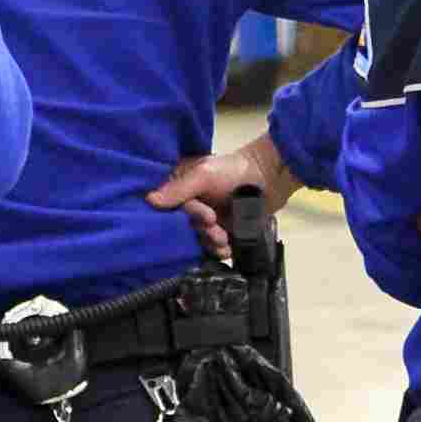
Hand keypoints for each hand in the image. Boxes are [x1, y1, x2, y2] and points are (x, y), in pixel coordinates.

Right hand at [150, 136, 293, 250]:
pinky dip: (220, 250)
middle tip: (217, 229)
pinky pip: (213, 249)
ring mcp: (207, 222)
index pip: (172, 211)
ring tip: (225, 238)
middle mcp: (191, 206)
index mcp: (182, 189)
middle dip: (202, 232)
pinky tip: (229, 246)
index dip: (189, 216)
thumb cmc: (235, 171)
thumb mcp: (204, 174)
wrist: (270, 178)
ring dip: (211, 243)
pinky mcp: (222, 234)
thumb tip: (150, 201)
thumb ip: (180, 189)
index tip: (208, 216)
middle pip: (185, 229)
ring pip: (198, 242)